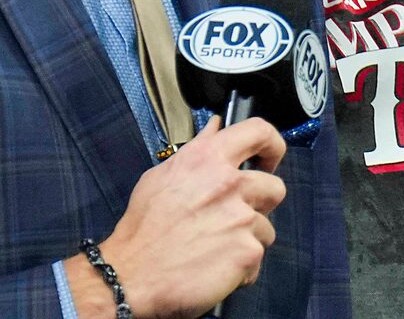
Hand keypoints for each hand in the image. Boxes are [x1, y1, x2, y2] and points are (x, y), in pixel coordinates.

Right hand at [87, 114, 287, 318]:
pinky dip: (241, 267)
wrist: (128, 276)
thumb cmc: (142, 228)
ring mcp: (241, 219)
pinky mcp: (246, 251)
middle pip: (274, 188)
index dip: (272, 145)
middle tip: (233, 220)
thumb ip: (196, 149)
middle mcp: (230, 184)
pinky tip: (216, 268)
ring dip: (247, 239)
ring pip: (266, 227)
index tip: (268, 160)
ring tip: (216, 249)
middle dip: (259, 205)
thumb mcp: (161, 176)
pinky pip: (257, 258)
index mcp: (209, 160)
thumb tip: (216, 127)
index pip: (259, 132)